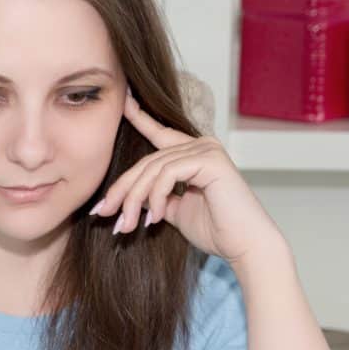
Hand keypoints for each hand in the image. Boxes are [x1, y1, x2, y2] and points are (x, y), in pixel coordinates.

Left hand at [89, 85, 284, 264]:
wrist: (245, 247)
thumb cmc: (217, 231)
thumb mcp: (175, 211)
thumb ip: (156, 198)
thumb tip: (130, 196)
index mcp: (194, 154)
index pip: (160, 134)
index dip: (140, 118)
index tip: (124, 102)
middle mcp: (201, 145)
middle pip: (147, 161)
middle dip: (122, 189)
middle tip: (103, 213)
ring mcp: (206, 149)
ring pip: (153, 169)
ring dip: (134, 199)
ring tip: (127, 225)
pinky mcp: (210, 159)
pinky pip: (168, 174)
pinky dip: (156, 196)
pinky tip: (154, 218)